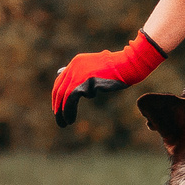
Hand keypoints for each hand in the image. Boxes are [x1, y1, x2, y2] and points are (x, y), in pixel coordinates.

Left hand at [52, 32, 167, 126]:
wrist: (127, 65)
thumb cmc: (115, 69)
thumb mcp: (95, 68)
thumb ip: (81, 73)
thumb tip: (62, 74)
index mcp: (76, 62)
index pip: (60, 81)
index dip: (57, 96)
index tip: (57, 108)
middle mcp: (75, 66)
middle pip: (59, 89)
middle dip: (57, 106)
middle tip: (58, 119)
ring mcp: (80, 73)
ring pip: (65, 95)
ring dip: (62, 111)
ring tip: (65, 123)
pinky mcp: (86, 81)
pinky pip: (73, 98)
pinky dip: (69, 110)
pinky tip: (70, 119)